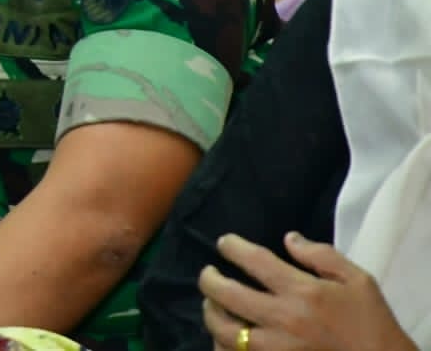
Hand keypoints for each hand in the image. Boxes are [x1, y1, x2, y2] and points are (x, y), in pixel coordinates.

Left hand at [199, 232, 413, 350]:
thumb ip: (321, 255)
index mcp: (302, 291)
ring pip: (225, 332)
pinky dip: (224, 346)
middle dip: (209, 280)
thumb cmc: (371, 321)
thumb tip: (289, 238)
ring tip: (211, 305)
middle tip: (208, 274)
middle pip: (228, 295)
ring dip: (211, 315)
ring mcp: (277, 347)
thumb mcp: (357, 280)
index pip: (254, 261)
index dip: (232, 247)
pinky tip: (223, 337)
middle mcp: (283, 318)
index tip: (225, 243)